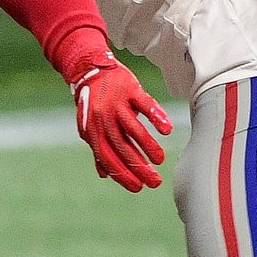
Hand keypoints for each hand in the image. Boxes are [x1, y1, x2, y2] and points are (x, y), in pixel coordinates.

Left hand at [69, 51, 172, 191]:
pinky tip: (167, 130)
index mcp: (93, 131)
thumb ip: (98, 149)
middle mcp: (104, 119)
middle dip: (140, 168)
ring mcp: (117, 103)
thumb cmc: (92, 102)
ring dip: (149, 147)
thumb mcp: (89, 126)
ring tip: (160, 160)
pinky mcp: (130, 89)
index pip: (108, 159)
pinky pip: (146, 105)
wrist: (90, 68)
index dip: (123, 175)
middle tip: (155, 182)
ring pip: (135, 129)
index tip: (138, 188)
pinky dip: (156, 117)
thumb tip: (104, 175)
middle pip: (124, 148)